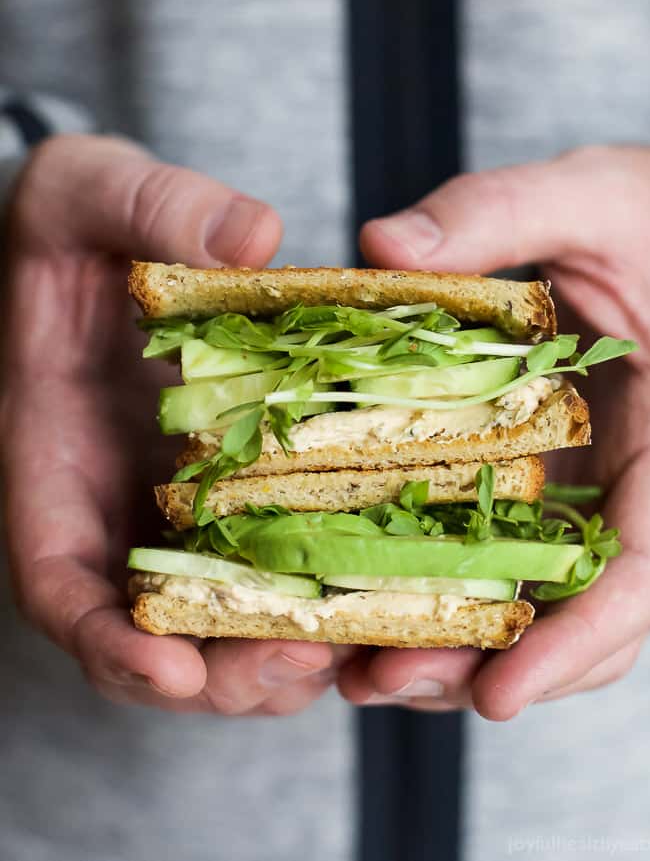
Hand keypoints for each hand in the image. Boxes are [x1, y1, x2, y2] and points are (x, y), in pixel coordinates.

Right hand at [0, 135, 344, 713]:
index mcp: (54, 457)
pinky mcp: (233, 485)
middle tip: (304, 663)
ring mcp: (174, 502)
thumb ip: (153, 206)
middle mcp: (112, 502)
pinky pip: (272, 554)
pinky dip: (315, 587)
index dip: (109, 643)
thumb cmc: (73, 219)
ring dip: (278, 649)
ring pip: (220, 611)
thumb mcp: (91, 189)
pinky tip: (383, 579)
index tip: (173, 673)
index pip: (60, 581)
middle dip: (221, 669)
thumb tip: (256, 237)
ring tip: (354, 645)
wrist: (102, 232)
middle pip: (152, 631)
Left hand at [339, 145, 649, 716]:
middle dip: (489, 666)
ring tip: (357, 664)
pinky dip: (442, 584)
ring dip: (455, 643)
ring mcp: (586, 489)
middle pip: (579, 616)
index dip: (578, 642)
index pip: (646, 569)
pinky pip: (501, 552)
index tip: (501, 695)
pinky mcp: (543, 478)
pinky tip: (367, 588)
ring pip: (535, 600)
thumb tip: (384, 246)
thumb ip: (500, 209)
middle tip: (383, 680)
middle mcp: (635, 487)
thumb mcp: (594, 193)